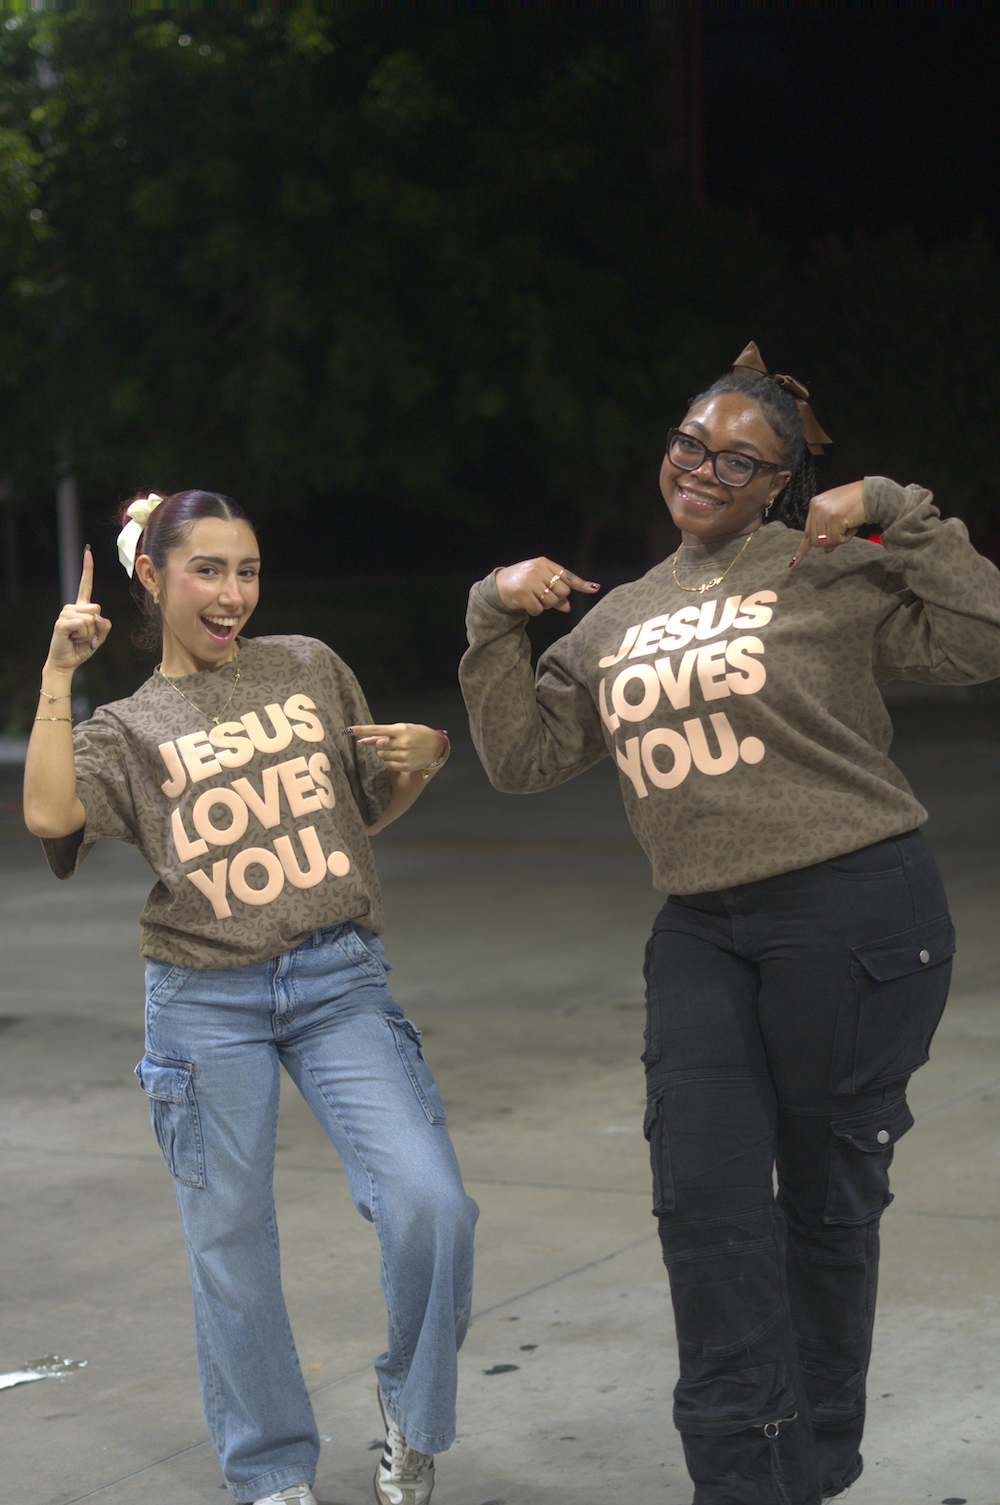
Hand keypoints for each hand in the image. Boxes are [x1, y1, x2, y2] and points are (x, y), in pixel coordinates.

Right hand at [43, 547, 111, 673]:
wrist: (67, 662)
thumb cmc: (82, 648)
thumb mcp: (100, 636)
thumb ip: (104, 625)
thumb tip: (97, 617)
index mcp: (81, 608)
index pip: (85, 585)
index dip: (87, 569)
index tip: (88, 552)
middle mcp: (72, 607)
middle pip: (96, 608)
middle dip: (96, 627)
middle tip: (84, 636)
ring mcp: (65, 614)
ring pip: (91, 619)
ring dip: (89, 634)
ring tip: (77, 638)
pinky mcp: (62, 622)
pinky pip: (82, 625)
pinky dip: (82, 636)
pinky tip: (72, 639)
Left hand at [347, 723, 446, 772]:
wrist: (436, 747)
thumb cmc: (418, 735)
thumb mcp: (403, 729)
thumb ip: (382, 734)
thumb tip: (362, 740)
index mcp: (400, 729)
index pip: (376, 729)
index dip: (361, 730)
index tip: (348, 730)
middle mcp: (402, 742)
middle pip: (379, 745)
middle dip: (382, 744)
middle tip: (394, 743)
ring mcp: (404, 755)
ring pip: (382, 755)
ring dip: (386, 753)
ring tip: (399, 750)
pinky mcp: (405, 765)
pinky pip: (388, 765)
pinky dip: (390, 762)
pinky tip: (401, 758)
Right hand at [494, 557, 599, 615]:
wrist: (498, 584)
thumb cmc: (523, 582)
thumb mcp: (539, 582)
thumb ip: (555, 592)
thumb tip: (567, 607)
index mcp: (545, 564)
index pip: (567, 575)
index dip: (581, 584)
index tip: (595, 588)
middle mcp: (538, 570)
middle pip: (562, 591)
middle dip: (556, 598)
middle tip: (543, 596)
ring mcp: (530, 581)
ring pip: (551, 602)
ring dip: (544, 605)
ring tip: (534, 598)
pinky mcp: (523, 593)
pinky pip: (539, 609)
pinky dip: (534, 611)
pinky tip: (527, 604)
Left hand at [789, 482, 866, 566]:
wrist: (873, 493)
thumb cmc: (857, 503)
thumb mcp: (837, 514)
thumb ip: (827, 530)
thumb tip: (826, 549)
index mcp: (815, 504)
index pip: (807, 531)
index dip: (802, 549)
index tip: (793, 563)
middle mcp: (817, 507)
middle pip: (815, 541)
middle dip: (830, 541)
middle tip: (843, 531)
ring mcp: (824, 512)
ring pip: (825, 542)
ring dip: (839, 539)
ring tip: (849, 526)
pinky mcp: (834, 518)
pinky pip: (835, 540)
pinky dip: (846, 538)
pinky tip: (852, 527)